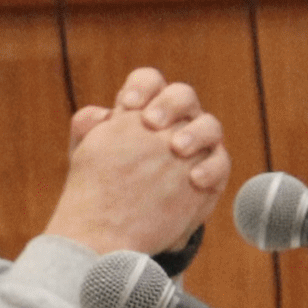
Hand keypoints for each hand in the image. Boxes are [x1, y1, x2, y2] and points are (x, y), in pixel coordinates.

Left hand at [45, 68, 228, 256]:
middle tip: (151, 123)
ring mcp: (197, 145)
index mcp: (144, 109)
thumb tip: (101, 114)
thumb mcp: (87, 157)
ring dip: (195, 133)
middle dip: (169, 104)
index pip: (149, 82)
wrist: (117, 225)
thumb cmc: (102, 182)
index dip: (143, 86)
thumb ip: (87, 131)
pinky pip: (220, 163)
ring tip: (177, 148)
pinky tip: (194, 179)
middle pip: (182, 96)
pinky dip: (211, 168)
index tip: (128, 105)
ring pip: (208, 126)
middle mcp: (175, 121)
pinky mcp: (211, 173)